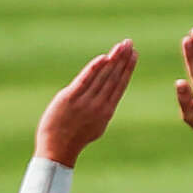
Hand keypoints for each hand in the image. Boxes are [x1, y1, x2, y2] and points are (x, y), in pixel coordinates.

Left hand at [34, 39, 137, 165]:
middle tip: (130, 43)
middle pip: (113, 77)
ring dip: (112, 59)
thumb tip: (108, 94)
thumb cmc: (75, 138)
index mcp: (106, 112)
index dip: (128, 69)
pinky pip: (85, 80)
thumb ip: (102, 108)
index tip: (134, 55)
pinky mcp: (70, 99)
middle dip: (122, 59)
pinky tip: (103, 57)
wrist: (57, 150)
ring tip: (121, 45)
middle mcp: (98, 105)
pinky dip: (94, 68)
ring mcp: (84, 102)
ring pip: (102, 76)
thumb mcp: (95, 125)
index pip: (119, 85)